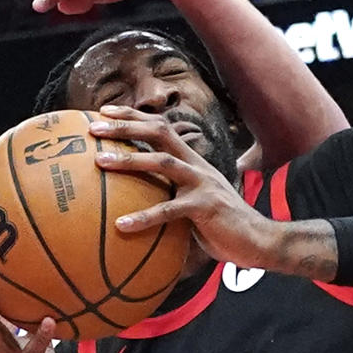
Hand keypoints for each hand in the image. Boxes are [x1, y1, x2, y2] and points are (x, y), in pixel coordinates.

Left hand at [91, 107, 278, 268]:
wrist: (258, 241)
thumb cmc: (221, 228)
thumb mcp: (192, 206)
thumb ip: (169, 198)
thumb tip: (134, 209)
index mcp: (192, 161)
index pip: (160, 127)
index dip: (133, 116)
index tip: (103, 111)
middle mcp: (196, 165)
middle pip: (159, 132)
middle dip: (126, 125)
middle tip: (94, 127)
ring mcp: (202, 183)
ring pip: (162, 162)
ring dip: (129, 160)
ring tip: (100, 162)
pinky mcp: (205, 207)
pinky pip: (169, 210)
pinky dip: (144, 217)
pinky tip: (122, 225)